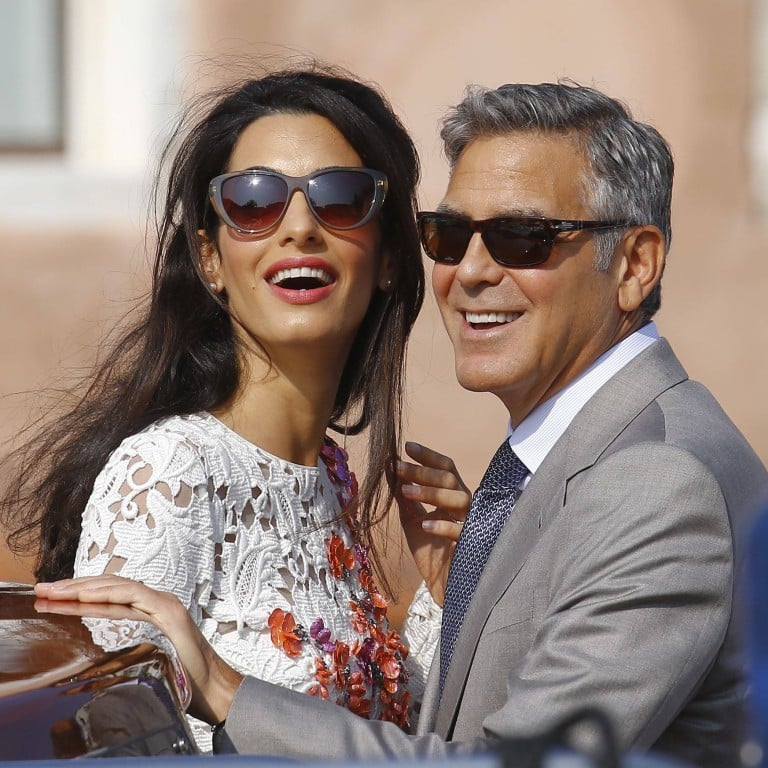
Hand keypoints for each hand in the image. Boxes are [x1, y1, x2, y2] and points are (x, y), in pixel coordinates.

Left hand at [34, 576, 242, 724]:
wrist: (214, 689)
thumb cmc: (184, 682)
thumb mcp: (147, 663)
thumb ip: (128, 653)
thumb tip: (97, 666)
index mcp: (152, 611)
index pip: (110, 598)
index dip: (80, 596)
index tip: (51, 600)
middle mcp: (158, 601)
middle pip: (110, 587)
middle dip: (74, 587)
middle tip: (43, 591)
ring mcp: (165, 604)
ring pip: (119, 587)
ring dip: (84, 587)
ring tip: (55, 592)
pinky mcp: (170, 612)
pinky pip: (135, 596)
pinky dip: (109, 593)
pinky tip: (85, 595)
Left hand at [395, 441, 470, 605]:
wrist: (441, 584)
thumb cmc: (430, 549)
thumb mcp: (410, 518)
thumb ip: (403, 494)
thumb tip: (388, 466)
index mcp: (452, 496)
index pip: (446, 468)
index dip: (428, 456)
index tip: (406, 447)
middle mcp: (464, 506)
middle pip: (450, 478)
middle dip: (422, 471)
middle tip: (398, 466)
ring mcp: (470, 523)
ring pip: (459, 497)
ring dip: (431, 492)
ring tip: (405, 491)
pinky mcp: (471, 545)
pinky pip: (461, 531)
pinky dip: (443, 526)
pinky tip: (425, 525)